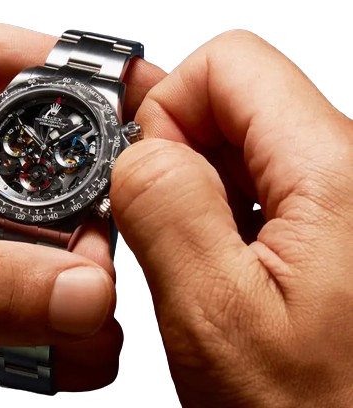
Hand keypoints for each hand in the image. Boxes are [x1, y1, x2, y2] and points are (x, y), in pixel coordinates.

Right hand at [111, 30, 352, 405]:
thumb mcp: (215, 316)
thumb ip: (165, 210)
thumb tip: (138, 153)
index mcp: (336, 172)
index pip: (229, 64)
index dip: (168, 109)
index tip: (144, 175)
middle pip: (237, 103)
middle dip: (178, 157)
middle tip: (161, 232)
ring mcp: (349, 203)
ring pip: (245, 152)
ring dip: (200, 197)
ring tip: (194, 264)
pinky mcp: (341, 232)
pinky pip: (265, 195)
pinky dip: (225, 221)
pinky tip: (222, 273)